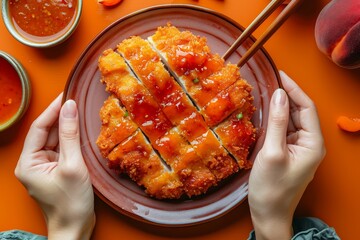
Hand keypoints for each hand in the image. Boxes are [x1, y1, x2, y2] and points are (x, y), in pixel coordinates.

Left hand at [15, 94, 94, 239]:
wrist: (75, 228)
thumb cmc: (70, 203)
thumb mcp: (72, 165)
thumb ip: (70, 135)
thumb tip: (69, 108)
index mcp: (28, 162)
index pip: (39, 127)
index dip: (53, 110)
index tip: (66, 95)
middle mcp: (33, 163)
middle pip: (46, 132)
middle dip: (61, 117)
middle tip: (76, 101)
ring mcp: (45, 167)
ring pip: (55, 140)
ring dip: (67, 127)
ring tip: (80, 112)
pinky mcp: (56, 170)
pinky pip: (62, 149)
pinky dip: (71, 140)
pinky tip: (81, 131)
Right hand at [248, 71, 325, 239]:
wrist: (268, 214)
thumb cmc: (271, 188)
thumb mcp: (272, 152)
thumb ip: (278, 122)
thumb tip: (279, 94)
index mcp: (313, 144)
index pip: (307, 108)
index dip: (294, 89)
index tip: (279, 74)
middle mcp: (310, 144)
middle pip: (300, 112)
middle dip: (286, 96)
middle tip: (268, 80)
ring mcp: (299, 148)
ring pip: (292, 120)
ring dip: (280, 107)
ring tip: (264, 92)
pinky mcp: (288, 152)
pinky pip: (284, 130)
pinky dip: (275, 119)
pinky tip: (264, 112)